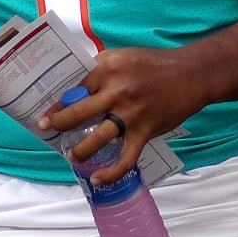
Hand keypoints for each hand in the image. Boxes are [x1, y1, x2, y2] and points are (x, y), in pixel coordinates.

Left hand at [39, 46, 198, 183]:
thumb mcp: (123, 57)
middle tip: (47, 129)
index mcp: (107, 68)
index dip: (57, 102)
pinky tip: (98, 179)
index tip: (45, 113)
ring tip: (71, 156)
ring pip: (97, 137)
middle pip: (78, 112)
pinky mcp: (145, 131)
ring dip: (80, 150)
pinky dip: (111, 172)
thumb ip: (101, 70)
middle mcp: (116, 90)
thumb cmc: (155, 64)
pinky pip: (125, 158)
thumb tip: (78, 86)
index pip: (74, 88)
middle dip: (57, 123)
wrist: (192, 73)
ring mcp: (130, 113)